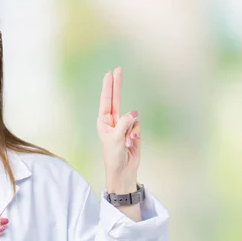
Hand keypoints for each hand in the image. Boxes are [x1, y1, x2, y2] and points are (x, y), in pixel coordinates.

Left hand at [97, 66, 140, 193]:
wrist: (123, 171)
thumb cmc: (114, 156)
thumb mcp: (116, 138)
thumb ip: (124, 122)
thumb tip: (134, 113)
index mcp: (104, 122)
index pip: (106, 100)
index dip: (108, 86)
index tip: (109, 74)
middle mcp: (113, 122)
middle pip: (116, 99)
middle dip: (117, 85)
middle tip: (118, 69)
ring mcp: (123, 126)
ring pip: (132, 117)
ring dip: (131, 130)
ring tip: (126, 142)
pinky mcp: (133, 132)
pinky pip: (137, 126)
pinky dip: (136, 134)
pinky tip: (131, 144)